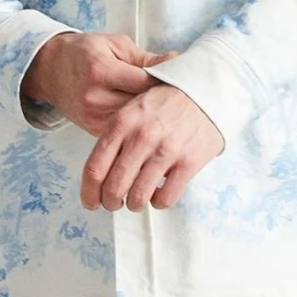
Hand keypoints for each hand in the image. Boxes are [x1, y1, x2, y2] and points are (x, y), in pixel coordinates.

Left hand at [21, 31, 225, 209]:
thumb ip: (115, 136)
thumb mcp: (134, 108)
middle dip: (110, 202)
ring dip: (134, 204)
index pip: (95, 167)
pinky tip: (159, 194)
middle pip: (114, 187)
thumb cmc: (168, 102)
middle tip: (114, 204)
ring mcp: (166, 150)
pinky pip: (165, 198)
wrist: (207, 91)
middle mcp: (141, 137)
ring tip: (136, 200)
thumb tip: (100, 174)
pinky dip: (158, 202)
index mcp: (122, 123)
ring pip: (138, 197)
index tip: (90, 203)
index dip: (89, 192)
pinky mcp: (188, 162)